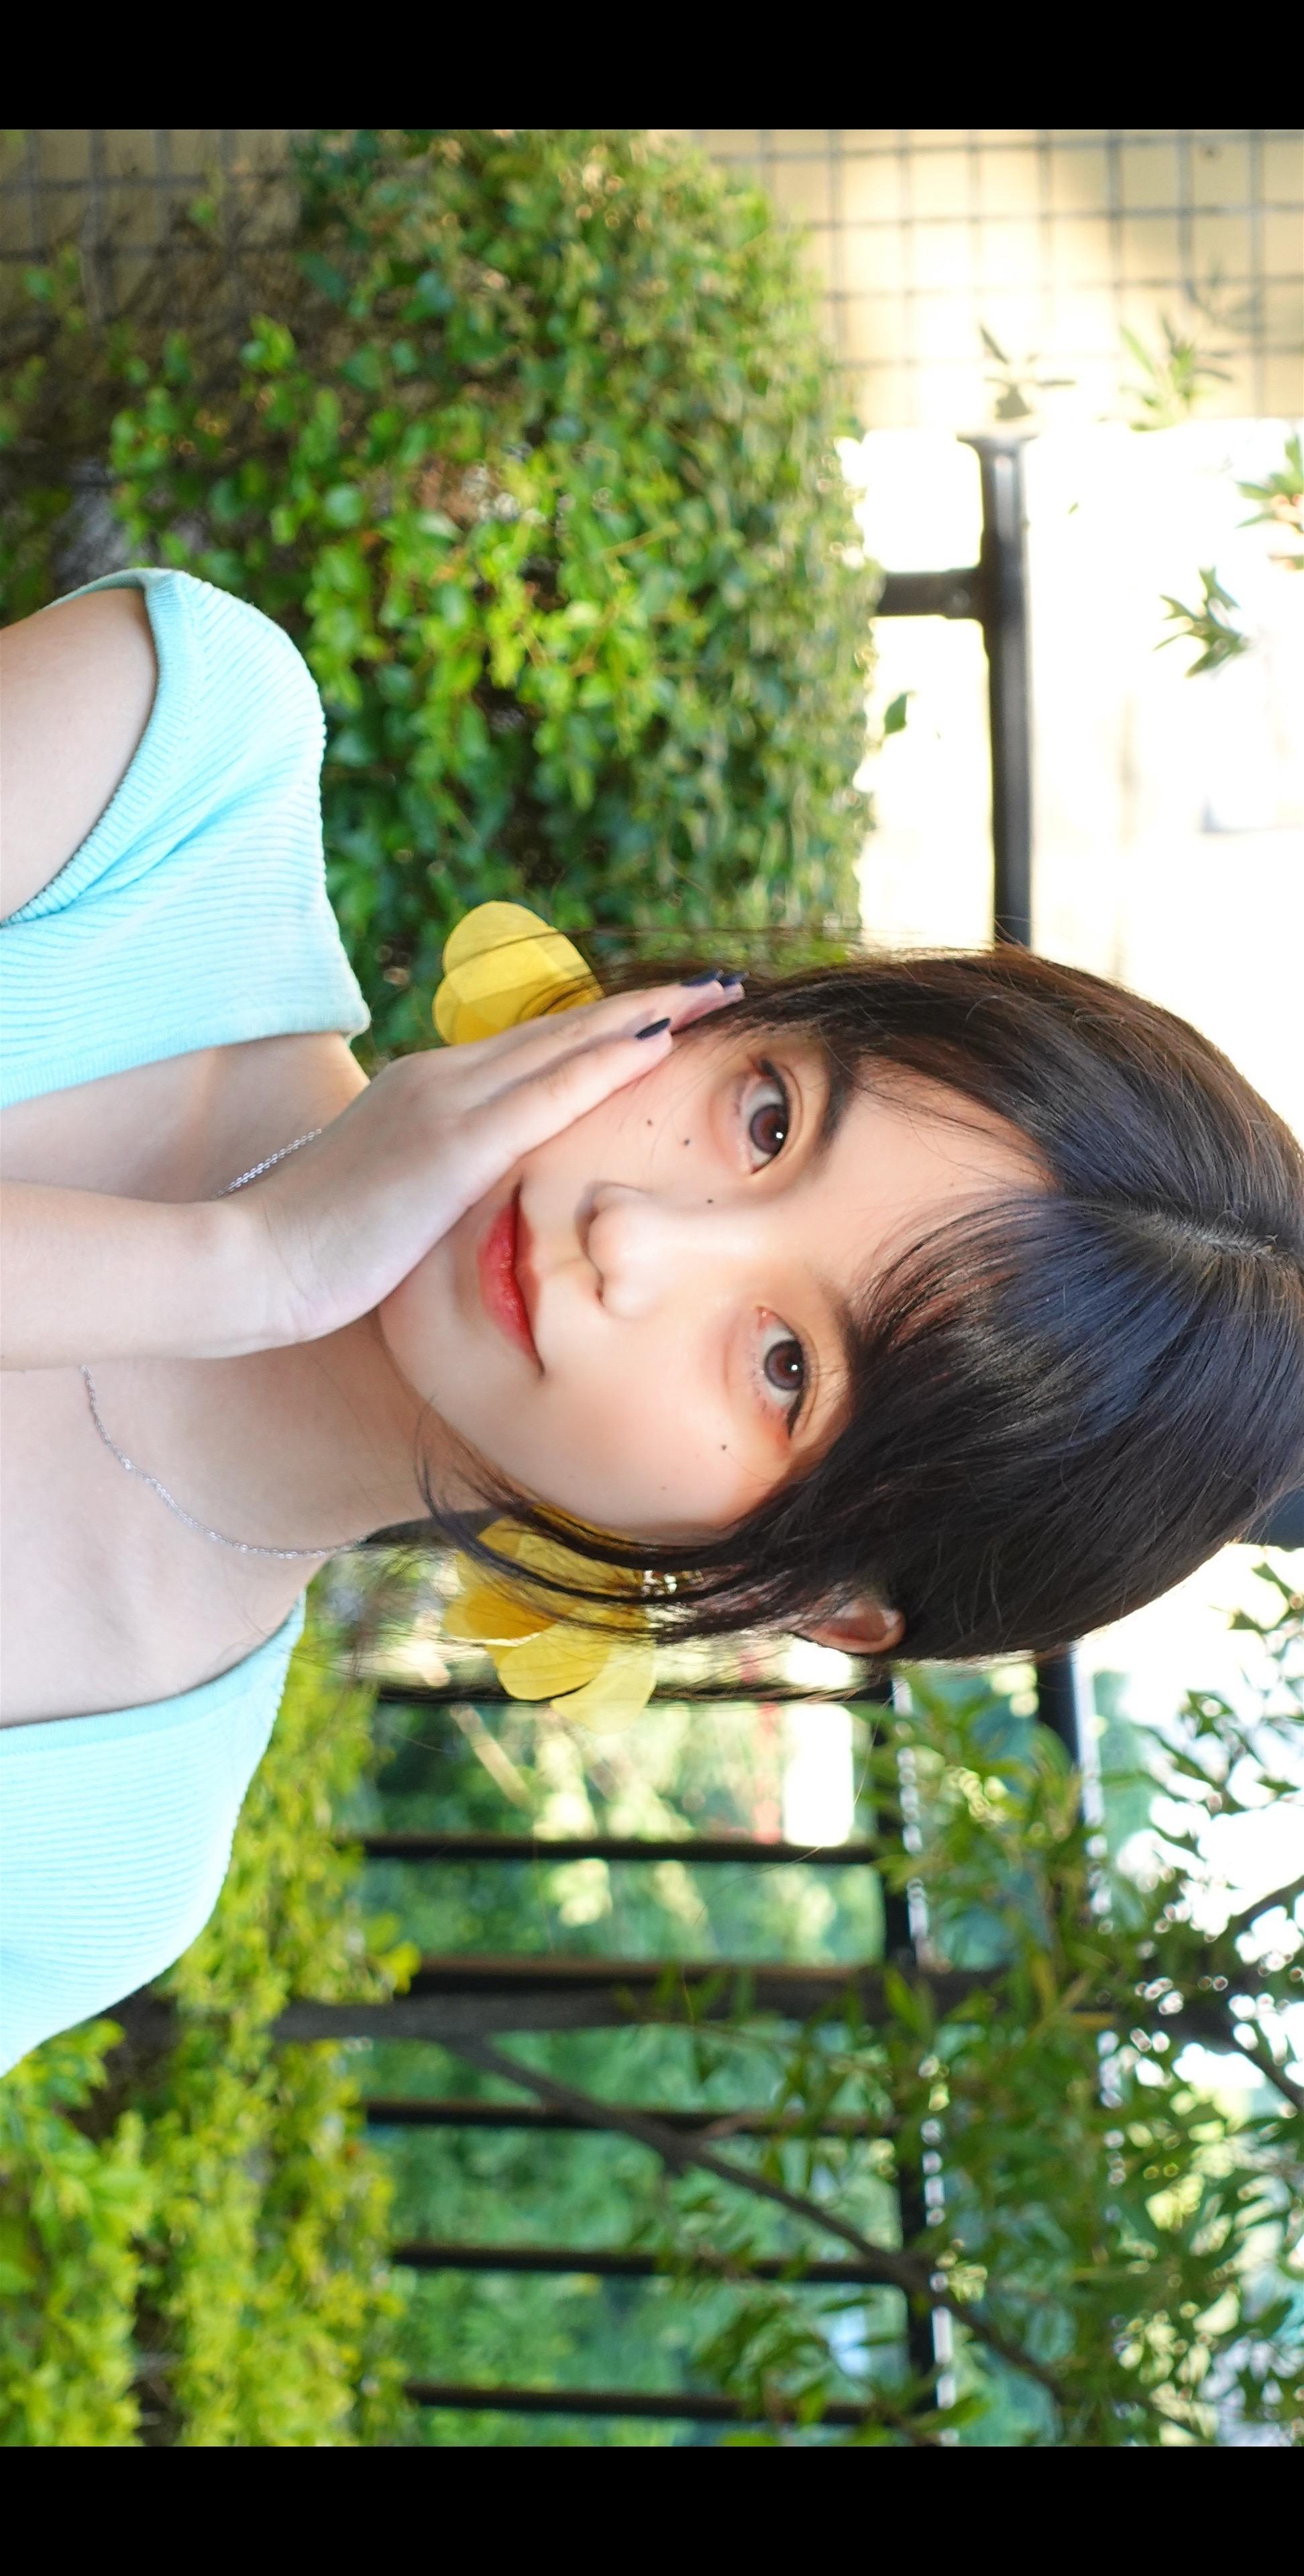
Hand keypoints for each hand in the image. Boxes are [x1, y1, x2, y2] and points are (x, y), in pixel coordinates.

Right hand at [225, 980, 739, 1352]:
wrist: (254, 1262)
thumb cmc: (317, 1251)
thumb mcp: (396, 1203)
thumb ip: (443, 1185)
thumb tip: (479, 1202)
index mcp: (430, 1090)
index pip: (538, 1050)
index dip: (606, 1028)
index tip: (670, 1016)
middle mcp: (442, 1077)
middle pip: (564, 1029)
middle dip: (648, 1006)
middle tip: (718, 986)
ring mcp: (448, 1102)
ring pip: (568, 1043)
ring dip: (649, 1017)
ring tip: (716, 996)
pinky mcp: (455, 1144)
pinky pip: (551, 1093)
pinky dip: (609, 1063)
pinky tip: (662, 1043)